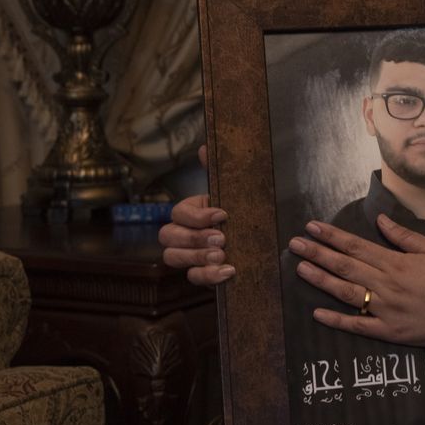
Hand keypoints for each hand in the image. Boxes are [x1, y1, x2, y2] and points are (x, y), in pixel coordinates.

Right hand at [158, 145, 234, 285]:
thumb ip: (216, 171)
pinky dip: (208, 276)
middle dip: (194, 237)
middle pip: (168, 236)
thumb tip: (204, 147)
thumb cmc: (238, 214)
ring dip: (197, 257)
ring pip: (173, 257)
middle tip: (221, 239)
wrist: (255, 240)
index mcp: (188, 212)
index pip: (178, 212)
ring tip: (222, 255)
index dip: (197, 216)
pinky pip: (192, 277)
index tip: (223, 214)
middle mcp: (181, 234)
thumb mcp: (231, 193)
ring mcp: (187, 256)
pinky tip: (229, 271)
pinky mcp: (199, 274)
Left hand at [288, 215, 424, 347]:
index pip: (356, 246)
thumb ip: (403, 236)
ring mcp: (384, 309)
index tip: (311, 227)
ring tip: (300, 269)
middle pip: (345, 266)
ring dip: (321, 280)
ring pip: (346, 292)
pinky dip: (336, 320)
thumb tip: (379, 220)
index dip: (332, 236)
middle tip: (294, 244)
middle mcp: (385, 283)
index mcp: (395, 261)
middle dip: (318, 253)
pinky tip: (316, 314)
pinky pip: (358, 326)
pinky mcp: (388, 331)